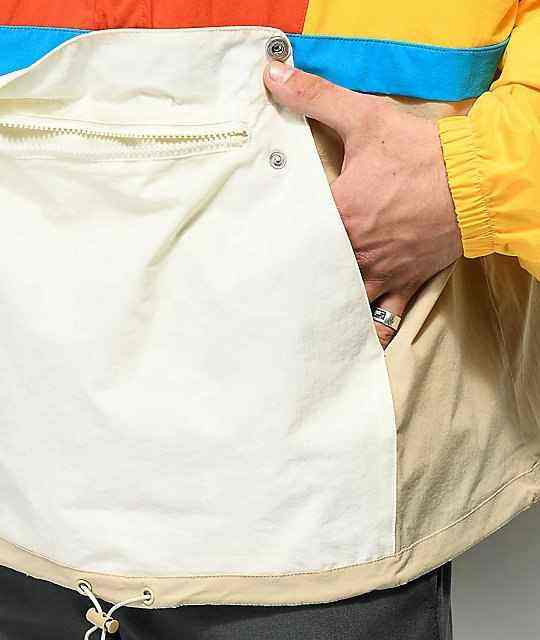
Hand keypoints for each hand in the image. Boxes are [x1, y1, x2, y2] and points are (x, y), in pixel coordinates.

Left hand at [263, 61, 462, 348]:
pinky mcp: (405, 281)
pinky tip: (349, 342)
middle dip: (294, 281)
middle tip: (266, 295)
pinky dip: (368, 329)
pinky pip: (385, 315)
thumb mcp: (366, 118)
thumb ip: (316, 97)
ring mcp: (381, 270)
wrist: (477, 180)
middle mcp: (355, 250)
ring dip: (324, 306)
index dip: (273, 243)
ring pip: (343, 298)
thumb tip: (273, 74)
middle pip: (315, 272)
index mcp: (339, 215)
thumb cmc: (421, 152)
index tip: (252, 255)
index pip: (295, 235)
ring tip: (297, 321)